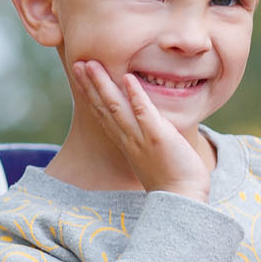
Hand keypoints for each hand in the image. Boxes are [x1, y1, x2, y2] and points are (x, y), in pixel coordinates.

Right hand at [72, 60, 211, 199]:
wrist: (182, 199)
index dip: (92, 94)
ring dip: (104, 84)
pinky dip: (135, 95)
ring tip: (92, 64)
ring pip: (116, 107)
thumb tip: (154, 124)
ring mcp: (141, 138)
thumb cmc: (173, 179)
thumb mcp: (155, 154)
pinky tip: (128, 77)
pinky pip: (143, 113)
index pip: (104, 114)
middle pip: (104, 107)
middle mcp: (129, 139)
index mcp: (127, 142)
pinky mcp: (158, 137)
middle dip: (90, 84)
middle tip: (78, 63)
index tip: (82, 76)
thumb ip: (149, 136)